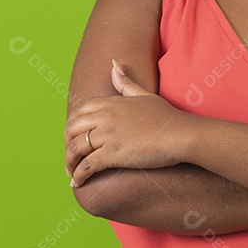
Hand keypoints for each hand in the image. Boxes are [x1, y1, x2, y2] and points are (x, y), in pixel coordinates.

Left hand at [64, 60, 187, 186]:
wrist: (180, 134)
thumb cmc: (166, 116)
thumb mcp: (144, 95)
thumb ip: (126, 83)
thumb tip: (114, 64)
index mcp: (110, 103)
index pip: (79, 113)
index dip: (72, 127)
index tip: (74, 138)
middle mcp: (105, 117)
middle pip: (72, 130)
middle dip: (66, 145)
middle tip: (70, 158)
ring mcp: (108, 135)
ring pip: (75, 149)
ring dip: (69, 163)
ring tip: (71, 174)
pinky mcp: (113, 154)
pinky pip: (86, 166)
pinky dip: (78, 176)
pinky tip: (76, 183)